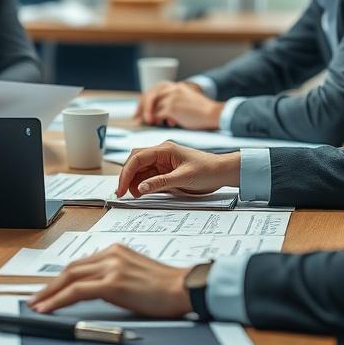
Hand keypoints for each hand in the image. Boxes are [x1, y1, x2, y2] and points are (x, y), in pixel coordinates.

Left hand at [29, 245, 190, 316]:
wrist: (184, 288)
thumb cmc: (165, 287)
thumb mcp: (134, 274)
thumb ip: (113, 275)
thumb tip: (94, 289)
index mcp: (115, 250)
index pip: (80, 264)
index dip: (61, 278)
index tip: (49, 288)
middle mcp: (111, 254)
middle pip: (71, 268)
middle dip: (50, 285)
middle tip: (35, 298)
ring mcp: (111, 267)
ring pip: (70, 278)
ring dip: (49, 293)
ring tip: (37, 305)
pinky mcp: (113, 283)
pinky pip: (77, 291)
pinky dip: (59, 299)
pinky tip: (49, 308)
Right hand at [117, 142, 240, 196]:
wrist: (223, 172)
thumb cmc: (207, 170)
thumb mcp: (183, 178)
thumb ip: (160, 182)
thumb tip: (140, 188)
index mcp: (164, 149)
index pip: (137, 158)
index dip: (126, 173)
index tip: (121, 188)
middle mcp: (161, 153)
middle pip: (135, 161)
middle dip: (126, 176)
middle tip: (121, 192)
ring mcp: (163, 162)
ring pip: (140, 169)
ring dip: (134, 181)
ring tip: (132, 195)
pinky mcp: (166, 170)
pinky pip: (149, 175)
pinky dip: (142, 184)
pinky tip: (141, 192)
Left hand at [136, 82, 222, 128]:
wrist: (213, 113)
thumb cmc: (201, 112)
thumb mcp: (186, 101)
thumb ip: (173, 104)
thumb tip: (158, 116)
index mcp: (175, 86)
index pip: (155, 90)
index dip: (146, 100)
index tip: (140, 110)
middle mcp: (172, 89)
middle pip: (150, 95)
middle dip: (142, 106)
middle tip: (137, 117)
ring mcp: (172, 97)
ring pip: (152, 105)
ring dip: (148, 114)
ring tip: (148, 122)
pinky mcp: (172, 107)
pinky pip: (158, 113)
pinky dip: (156, 119)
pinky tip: (158, 123)